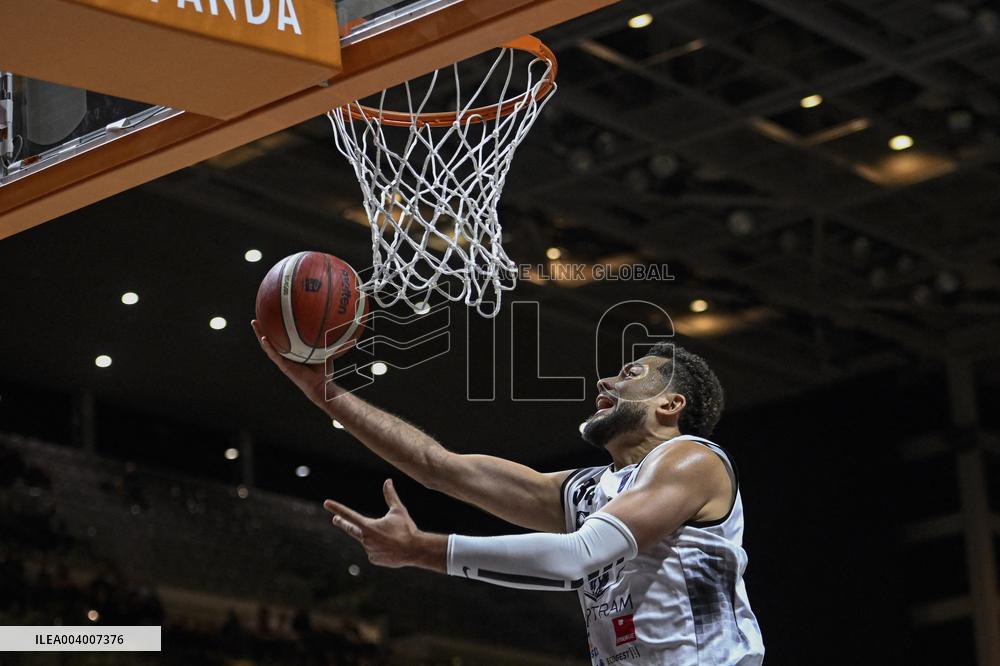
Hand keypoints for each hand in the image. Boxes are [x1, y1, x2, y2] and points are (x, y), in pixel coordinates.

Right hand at [251, 319, 342, 408]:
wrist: (321, 385)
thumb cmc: (324, 370)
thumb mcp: (326, 350)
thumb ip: (328, 339)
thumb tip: (337, 324)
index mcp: (293, 350)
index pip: (282, 336)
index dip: (276, 326)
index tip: (272, 313)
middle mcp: (286, 354)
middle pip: (272, 338)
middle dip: (264, 327)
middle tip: (258, 314)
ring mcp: (283, 360)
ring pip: (268, 345)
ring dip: (260, 334)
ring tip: (255, 323)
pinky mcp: (284, 366)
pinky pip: (274, 355)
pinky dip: (268, 347)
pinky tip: (263, 338)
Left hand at [324, 479, 444, 571]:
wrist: (415, 550)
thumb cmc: (406, 528)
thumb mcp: (398, 510)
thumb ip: (390, 496)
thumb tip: (388, 481)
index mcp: (369, 526)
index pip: (349, 515)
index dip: (337, 508)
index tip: (326, 503)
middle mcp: (365, 539)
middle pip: (351, 529)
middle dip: (343, 523)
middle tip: (336, 519)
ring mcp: (369, 551)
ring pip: (368, 540)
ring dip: (376, 537)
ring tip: (392, 538)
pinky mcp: (374, 559)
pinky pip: (374, 551)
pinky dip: (380, 547)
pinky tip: (392, 548)